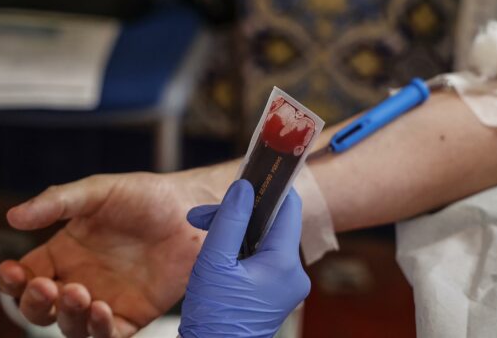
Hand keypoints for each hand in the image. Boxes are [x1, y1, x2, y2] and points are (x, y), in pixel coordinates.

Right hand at [0, 170, 224, 337]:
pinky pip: (107, 333)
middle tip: (46, 287)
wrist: (193, 211)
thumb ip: (57, 202)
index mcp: (65, 252)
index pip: (25, 275)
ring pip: (71, 325)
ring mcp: (105, 299)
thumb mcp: (98, 191)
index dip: (12, 280)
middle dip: (35, 303)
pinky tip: (101, 310)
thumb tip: (13, 216)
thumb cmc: (147, 197)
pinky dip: (99, 329)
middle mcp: (80, 279)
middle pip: (41, 307)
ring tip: (80, 294)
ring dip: (68, 316)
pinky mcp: (133, 315)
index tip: (12, 272)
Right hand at [179, 180, 309, 337]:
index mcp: (284, 264)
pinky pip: (261, 258)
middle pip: (271, 224)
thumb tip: (244, 188)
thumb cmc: (213, 319)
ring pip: (263, 240)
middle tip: (204, 215)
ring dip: (234, 231)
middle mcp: (293, 274)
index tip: (250, 177)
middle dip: (238, 214)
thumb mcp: (214, 263)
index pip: (288, 208)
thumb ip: (230, 220)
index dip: (268, 190)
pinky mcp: (275, 293)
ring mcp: (285, 286)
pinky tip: (216, 251)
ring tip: (203, 231)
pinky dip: (239, 249)